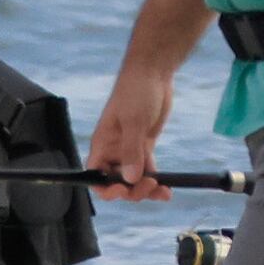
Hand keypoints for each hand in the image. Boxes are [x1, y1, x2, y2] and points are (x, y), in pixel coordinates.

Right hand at [90, 67, 174, 200]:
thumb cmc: (136, 91)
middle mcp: (114, 149)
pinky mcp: (145, 145)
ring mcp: (130, 148)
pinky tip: (168, 187)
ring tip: (163, 191)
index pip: (95, 174)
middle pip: (116, 181)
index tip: (123, 190)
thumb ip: (131, 151)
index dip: (105, 188)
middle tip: (150, 186)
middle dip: (131, 190)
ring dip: (146, 188)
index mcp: (103, 143)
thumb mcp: (134, 121)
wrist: (153, 74)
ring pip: (134, 178)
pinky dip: (156, 179)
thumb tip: (130, 179)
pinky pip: (147, 169)